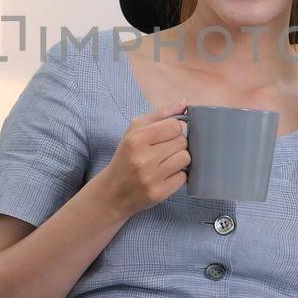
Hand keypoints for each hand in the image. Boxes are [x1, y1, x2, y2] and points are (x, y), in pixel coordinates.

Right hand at [95, 101, 190, 217]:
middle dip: (176, 145)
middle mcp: (143, 158)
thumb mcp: (134, 131)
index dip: (173, 130)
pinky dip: (178, 175)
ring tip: (165, 163)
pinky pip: (184, 177)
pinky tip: (165, 176)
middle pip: (182, 142)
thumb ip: (160, 115)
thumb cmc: (126, 157)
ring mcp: (152, 177)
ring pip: (185, 158)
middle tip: (163, 151)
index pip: (174, 126)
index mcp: (136, 138)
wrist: (112, 192)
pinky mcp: (159, 193)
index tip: (165, 136)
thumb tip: (185, 104)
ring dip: (179, 160)